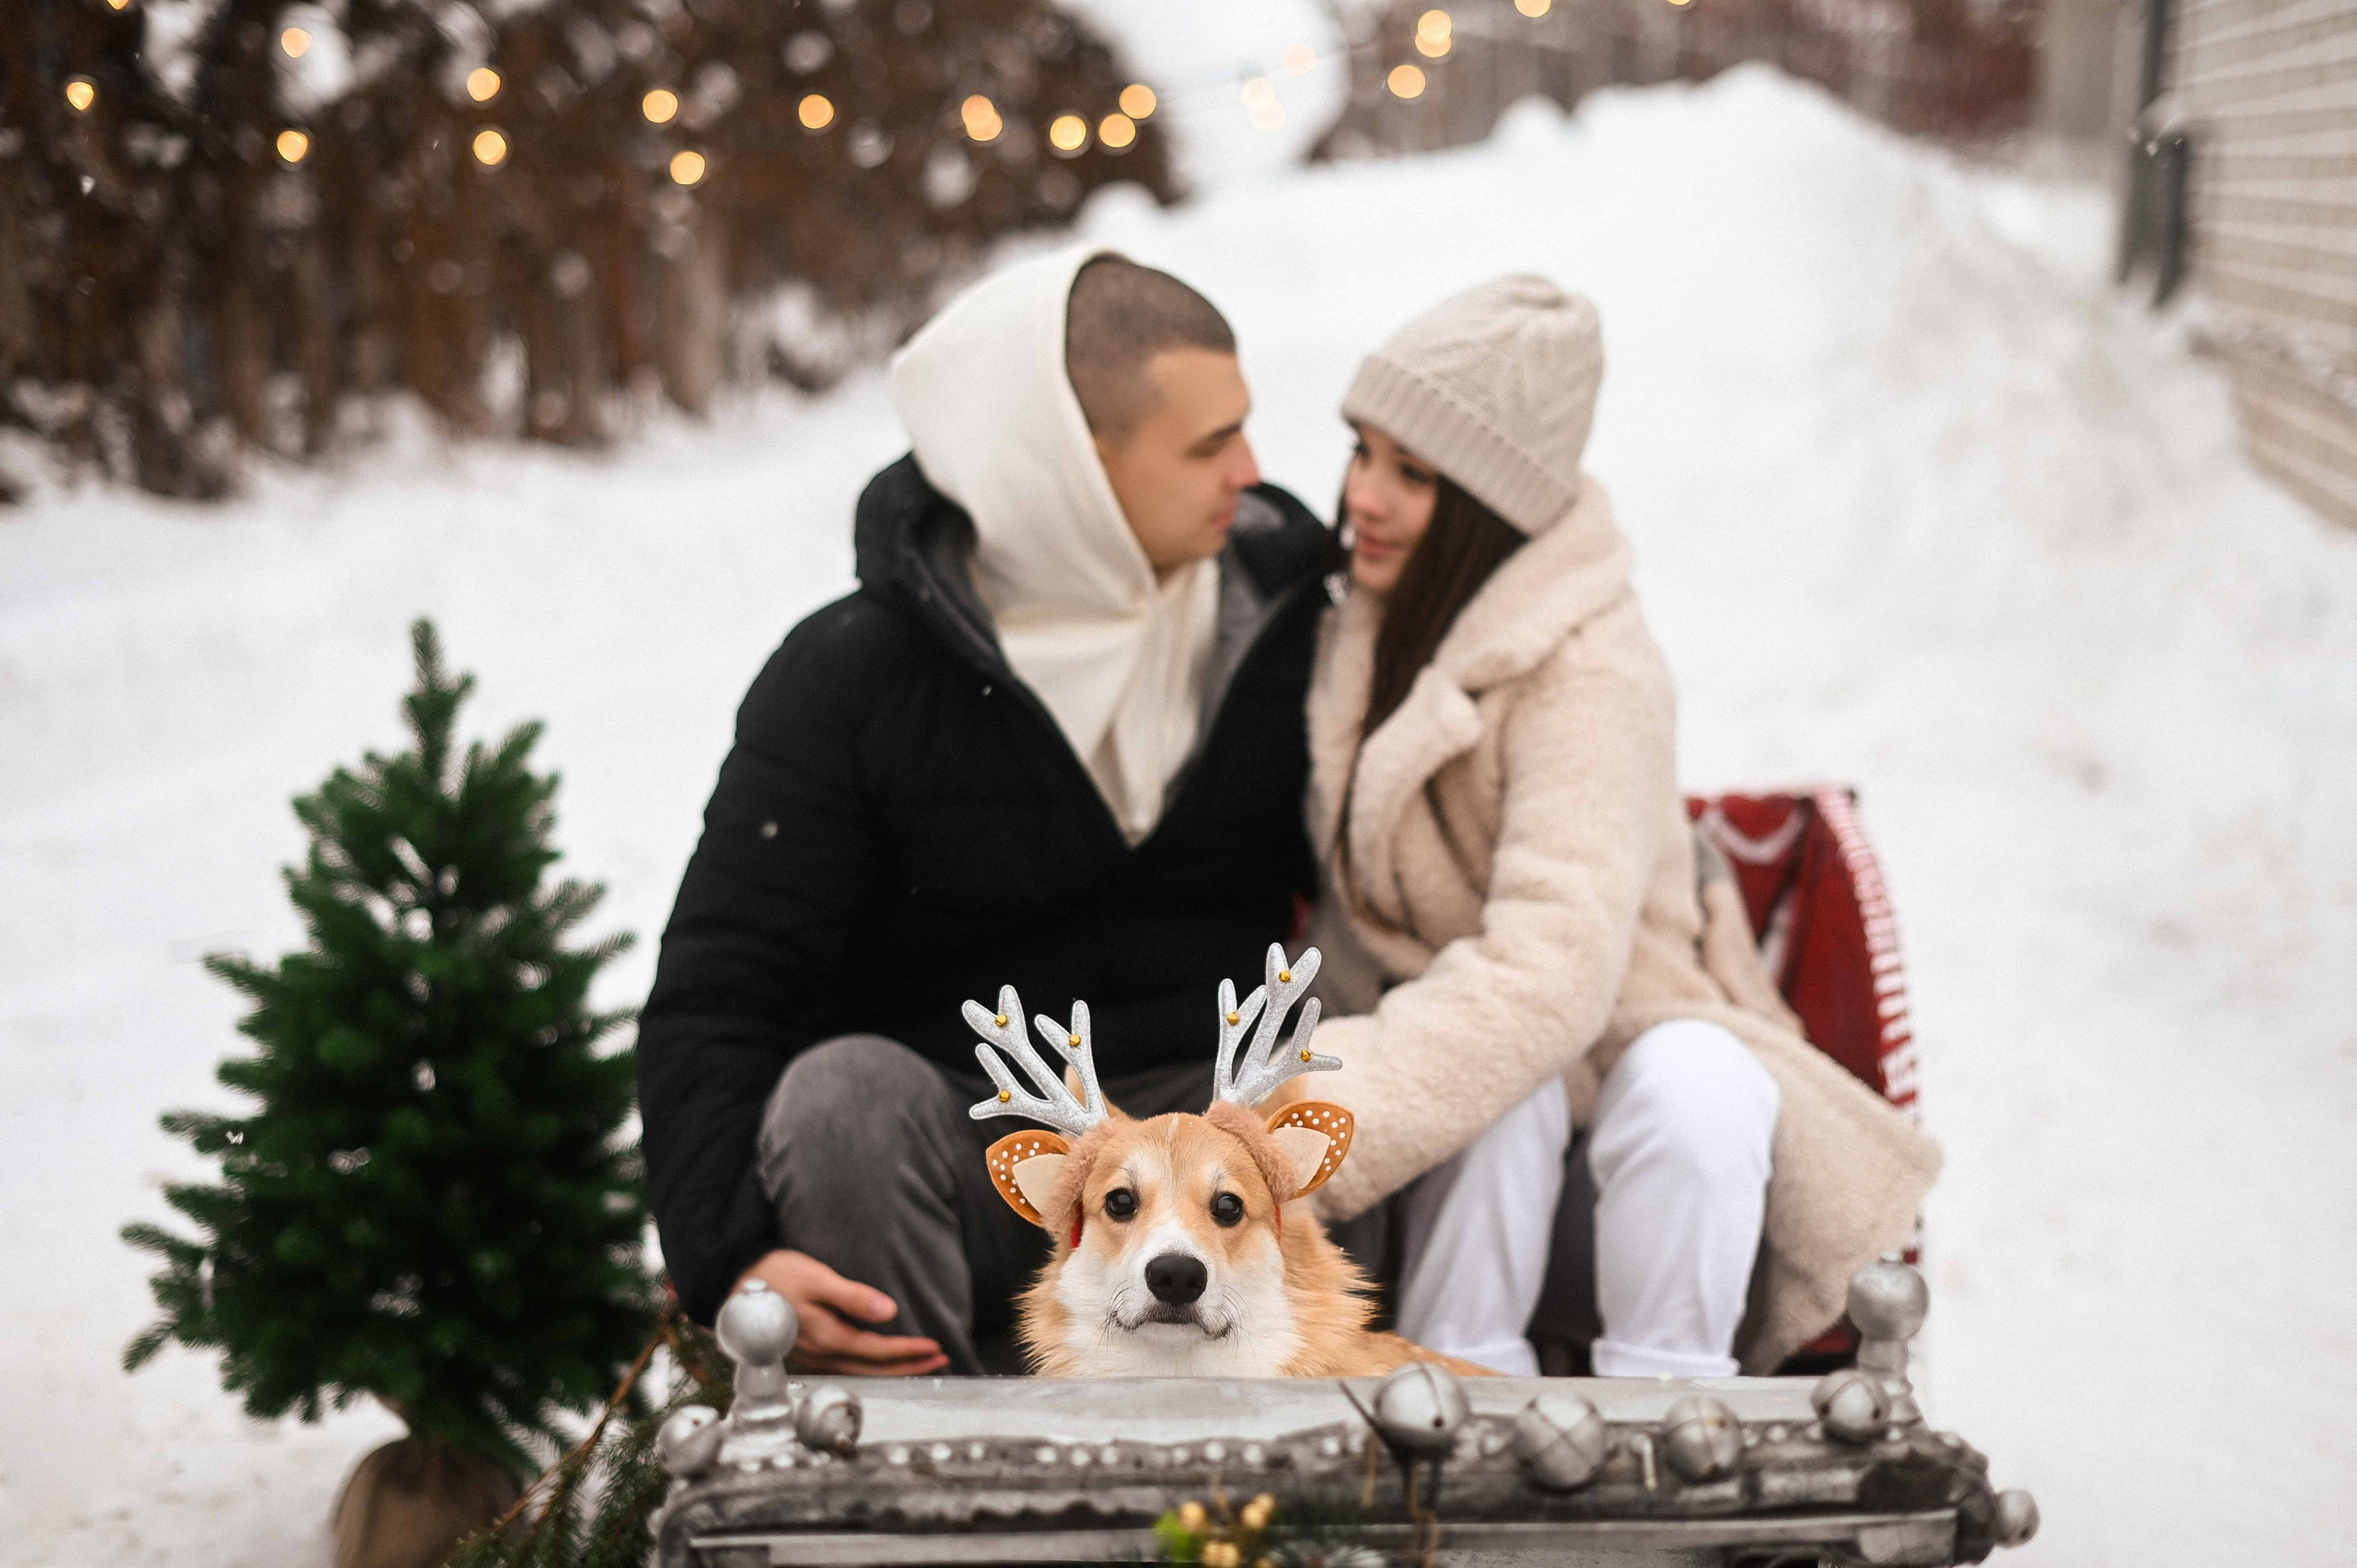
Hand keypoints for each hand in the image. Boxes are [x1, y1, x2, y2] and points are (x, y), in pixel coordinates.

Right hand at [733, 1250, 948, 1376]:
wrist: (733, 1289)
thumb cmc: (776, 1276)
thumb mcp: (815, 1277)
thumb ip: (852, 1296)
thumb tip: (889, 1312)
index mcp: (828, 1337)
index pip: (878, 1351)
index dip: (909, 1352)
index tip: (936, 1347)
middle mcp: (821, 1356)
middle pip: (874, 1371)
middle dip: (910, 1368)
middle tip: (942, 1361)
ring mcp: (812, 1361)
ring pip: (861, 1375)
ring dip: (894, 1371)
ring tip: (922, 1365)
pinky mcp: (805, 1359)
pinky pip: (846, 1372)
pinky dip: (872, 1370)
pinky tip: (882, 1366)